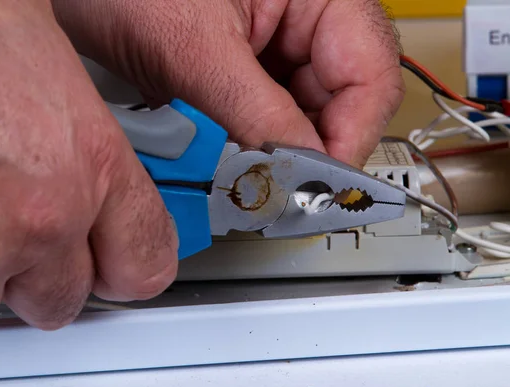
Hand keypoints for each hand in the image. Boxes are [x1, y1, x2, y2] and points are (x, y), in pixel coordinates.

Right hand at [0, 0, 177, 328]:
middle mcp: (41, 218)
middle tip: (23, 228)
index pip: (145, 262)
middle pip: (64, 299)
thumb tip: (97, 152)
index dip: (130, 268)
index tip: (115, 264)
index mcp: (93, 164)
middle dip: (45, 273)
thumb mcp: (56, 67)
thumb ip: (87, 138)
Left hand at [53, 0, 404, 167]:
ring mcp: (273, 42)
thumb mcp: (196, 49)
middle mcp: (304, 16)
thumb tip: (297, 169)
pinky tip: (223, 153)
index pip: (369, 78)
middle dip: (304, 151)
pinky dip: (245, 140)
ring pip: (296, 116)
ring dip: (270, 149)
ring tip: (238, 171)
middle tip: (273, 191)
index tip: (316, 186)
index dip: (348, 140)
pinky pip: (260, 113)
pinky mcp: (242, 64)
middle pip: (336, 103)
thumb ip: (255, 112)